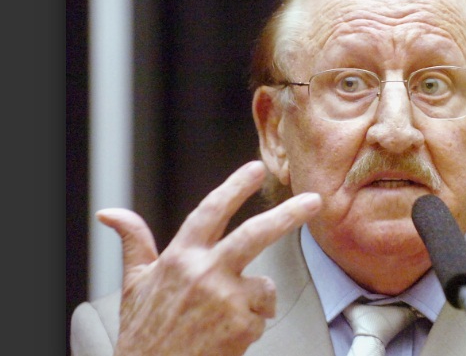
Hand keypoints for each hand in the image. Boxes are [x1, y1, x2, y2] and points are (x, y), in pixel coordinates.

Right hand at [97, 160, 321, 355]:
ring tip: (225, 319)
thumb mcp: (134, 284)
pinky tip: (226, 338)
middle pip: (256, 234)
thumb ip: (133, 243)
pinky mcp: (241, 327)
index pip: (211, 211)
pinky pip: (262, 317)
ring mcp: (225, 301)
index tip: (256, 169)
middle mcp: (204, 273)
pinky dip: (250, 325)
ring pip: (265, 286)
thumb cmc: (143, 333)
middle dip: (289, 215)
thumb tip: (110, 213)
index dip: (235, 187)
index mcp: (180, 257)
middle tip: (314, 201)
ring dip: (256, 300)